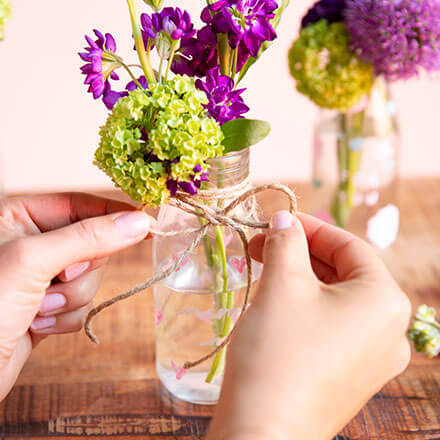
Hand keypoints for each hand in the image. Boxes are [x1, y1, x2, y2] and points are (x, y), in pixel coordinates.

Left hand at [0, 193, 152, 401]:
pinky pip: (82, 303)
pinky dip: (66, 317)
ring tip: (39, 309)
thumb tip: (138, 222)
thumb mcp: (33, 261)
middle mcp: (32, 243)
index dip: (113, 215)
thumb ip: (88, 237)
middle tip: (61, 278)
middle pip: (92, 243)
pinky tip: (36, 325)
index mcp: (19, 216)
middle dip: (81, 269)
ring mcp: (42, 276)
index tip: (147, 224)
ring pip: (91, 277)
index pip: (81, 204)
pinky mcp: (48, 306)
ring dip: (71, 297)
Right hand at [208, 211, 410, 439]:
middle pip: (343, 272)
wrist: (263, 435)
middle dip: (300, 252)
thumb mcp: (281, 284)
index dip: (309, 226)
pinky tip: (275, 300)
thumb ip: (285, 242)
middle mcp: (390, 330)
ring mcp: (373, 358)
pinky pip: (331, 325)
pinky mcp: (351, 375)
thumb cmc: (277, 352)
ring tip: (263, 268)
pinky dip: (305, 305)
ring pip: (335, 299)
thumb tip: (283, 219)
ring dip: (299, 277)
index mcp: (386, 301)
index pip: (349, 246)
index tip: (276, 219)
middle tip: (261, 243)